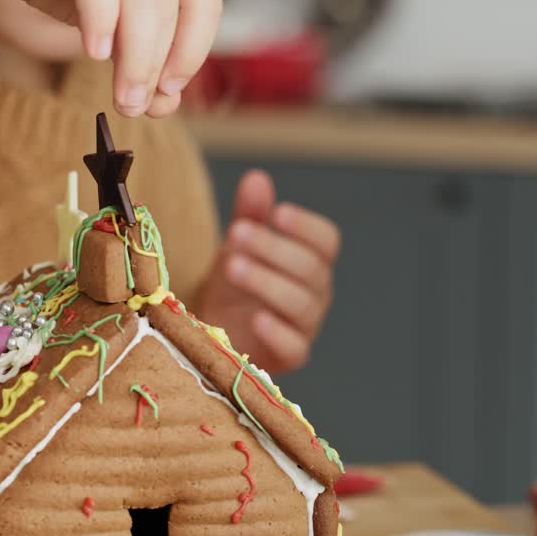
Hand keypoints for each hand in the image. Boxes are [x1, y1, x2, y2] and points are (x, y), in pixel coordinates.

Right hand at [0, 0, 221, 117]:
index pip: (202, 0)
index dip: (192, 49)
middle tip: (134, 105)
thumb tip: (165, 104)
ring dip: (136, 57)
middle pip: (172, 4)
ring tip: (122, 97)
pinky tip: (95, 53)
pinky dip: (101, 19)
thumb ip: (139, 62)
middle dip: (155, 64)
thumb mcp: (110, 31)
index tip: (171, 89)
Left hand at [191, 170, 339, 372]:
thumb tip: (257, 178)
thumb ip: (250, 215)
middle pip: (311, 269)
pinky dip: (278, 333)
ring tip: (233, 267)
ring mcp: (304, 327)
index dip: (305, 226)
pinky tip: (256, 318)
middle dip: (273, 249)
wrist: (210, 332)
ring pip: (302, 305)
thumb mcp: (237, 247)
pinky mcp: (288, 357)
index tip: (277, 213)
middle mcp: (314, 294)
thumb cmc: (233, 287)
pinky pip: (295, 347)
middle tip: (237, 233)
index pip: (326, 241)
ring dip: (267, 282)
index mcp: (309, 262)